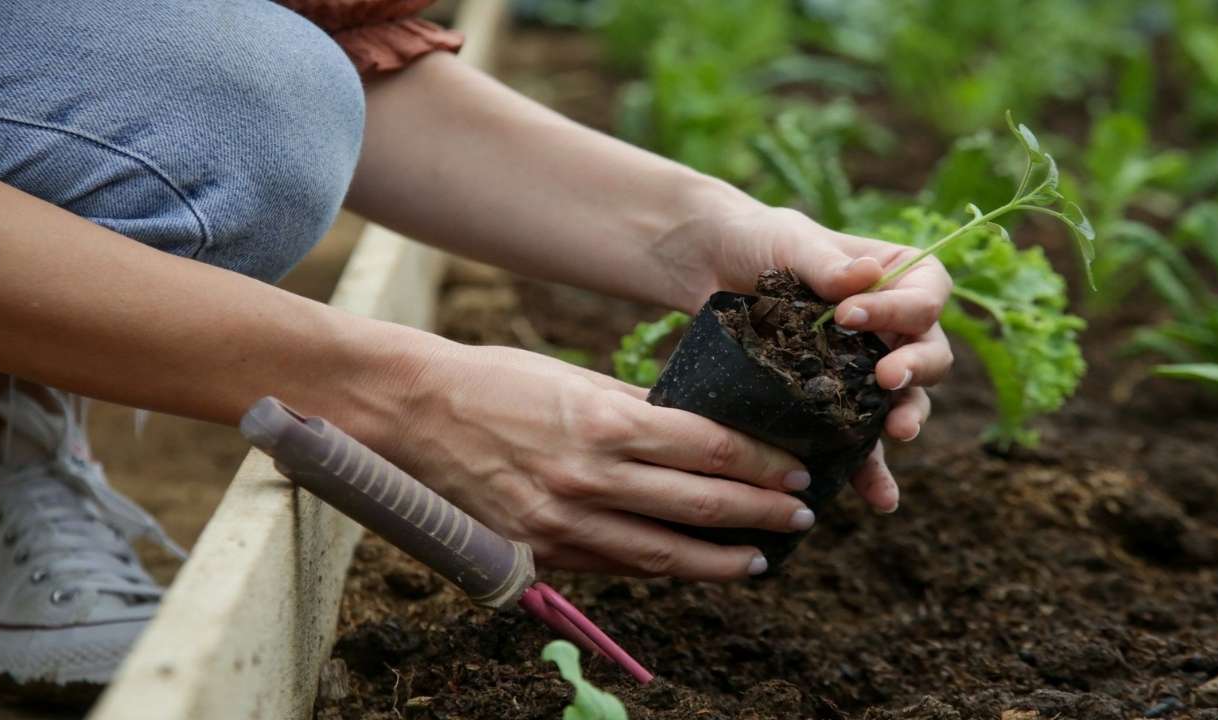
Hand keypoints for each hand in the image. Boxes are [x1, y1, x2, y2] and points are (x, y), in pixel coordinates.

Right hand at [357, 338, 817, 580]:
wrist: (415, 414)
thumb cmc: (497, 381)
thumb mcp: (574, 378)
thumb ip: (638, 407)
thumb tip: (699, 426)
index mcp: (604, 423)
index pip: (709, 449)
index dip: (762, 465)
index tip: (797, 471)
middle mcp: (590, 479)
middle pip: (699, 505)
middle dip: (761, 513)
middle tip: (801, 515)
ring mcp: (562, 524)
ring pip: (663, 554)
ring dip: (721, 560)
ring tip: (760, 558)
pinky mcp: (537, 552)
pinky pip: (614, 568)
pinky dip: (660, 571)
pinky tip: (688, 568)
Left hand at [656, 204, 955, 512]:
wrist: (709, 270)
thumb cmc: (757, 241)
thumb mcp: (788, 240)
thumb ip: (825, 261)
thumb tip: (867, 277)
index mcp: (895, 274)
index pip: (926, 294)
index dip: (902, 309)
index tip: (850, 315)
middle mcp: (892, 324)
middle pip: (930, 351)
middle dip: (916, 368)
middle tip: (888, 378)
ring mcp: (867, 367)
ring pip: (905, 400)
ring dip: (908, 417)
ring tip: (897, 432)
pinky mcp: (836, 403)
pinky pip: (862, 441)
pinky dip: (872, 469)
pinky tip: (879, 498)